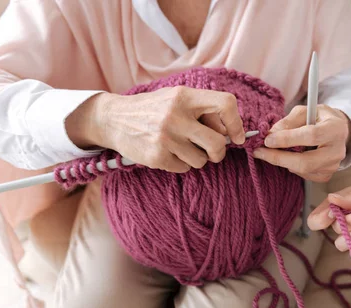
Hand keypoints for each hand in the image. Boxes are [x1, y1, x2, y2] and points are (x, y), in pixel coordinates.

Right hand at [67, 87, 244, 172]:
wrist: (114, 119)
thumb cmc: (154, 109)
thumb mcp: (177, 99)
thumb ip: (203, 111)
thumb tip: (231, 132)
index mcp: (185, 96)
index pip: (226, 103)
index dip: (236, 122)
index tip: (236, 136)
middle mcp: (176, 116)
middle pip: (217, 143)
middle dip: (219, 152)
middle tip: (213, 152)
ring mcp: (165, 138)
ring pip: (202, 160)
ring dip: (198, 158)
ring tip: (182, 148)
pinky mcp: (157, 157)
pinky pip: (184, 168)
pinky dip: (181, 164)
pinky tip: (168, 153)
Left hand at [252, 105, 350, 181]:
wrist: (338, 131)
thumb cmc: (319, 118)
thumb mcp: (305, 111)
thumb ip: (289, 121)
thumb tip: (271, 134)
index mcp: (335, 129)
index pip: (311, 136)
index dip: (287, 139)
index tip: (267, 139)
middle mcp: (337, 150)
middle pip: (306, 161)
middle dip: (279, 158)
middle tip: (260, 152)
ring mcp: (333, 166)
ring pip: (302, 170)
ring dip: (282, 161)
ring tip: (271, 151)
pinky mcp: (326, 175)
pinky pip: (304, 175)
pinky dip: (291, 166)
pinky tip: (288, 157)